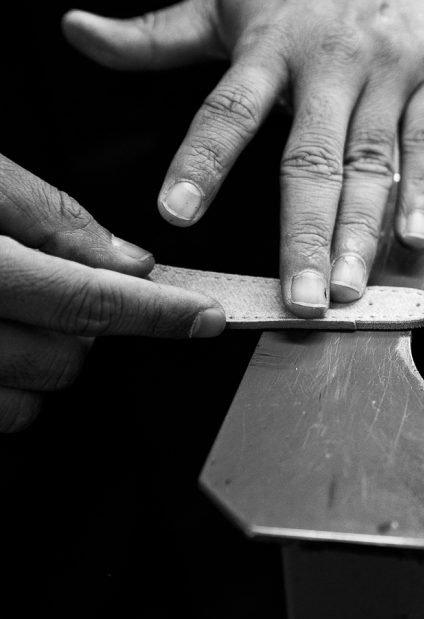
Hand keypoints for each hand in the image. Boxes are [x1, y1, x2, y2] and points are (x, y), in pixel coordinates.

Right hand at [0, 155, 224, 432]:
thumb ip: (50, 218)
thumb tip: (130, 261)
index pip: (91, 301)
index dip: (160, 312)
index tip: (208, 316)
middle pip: (67, 360)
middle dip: (88, 332)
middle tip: (67, 290)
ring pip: (30, 400)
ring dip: (46, 364)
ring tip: (23, 315)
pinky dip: (13, 390)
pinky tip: (4, 348)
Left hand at [62, 0, 423, 316]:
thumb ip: (158, 34)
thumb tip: (78, 33)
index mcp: (270, 45)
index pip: (228, 110)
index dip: (203, 162)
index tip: (176, 215)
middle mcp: (329, 63)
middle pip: (311, 159)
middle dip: (306, 236)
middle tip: (299, 299)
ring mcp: (386, 73)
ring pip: (373, 163)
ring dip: (361, 231)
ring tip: (348, 289)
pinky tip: (412, 238)